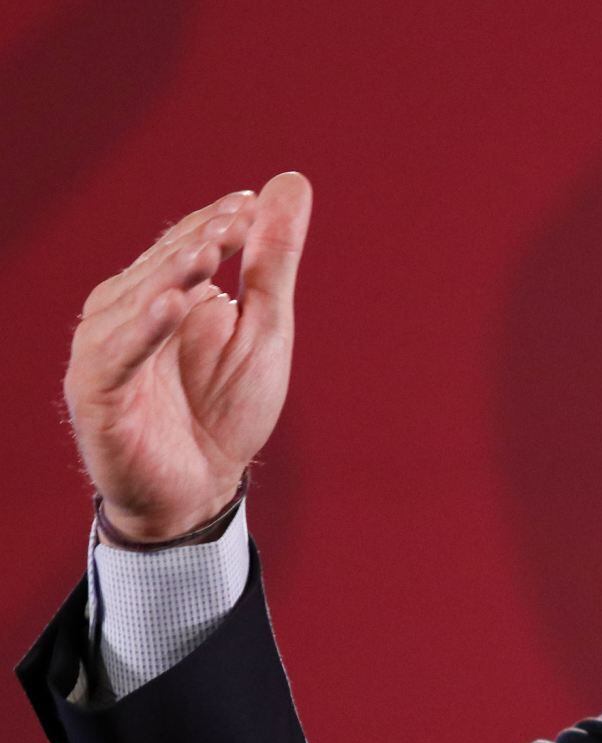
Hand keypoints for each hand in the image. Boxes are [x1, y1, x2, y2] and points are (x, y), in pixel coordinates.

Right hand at [65, 172, 312, 542]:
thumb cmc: (226, 408)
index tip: (251, 203)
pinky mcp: (97, 396)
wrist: (199, 489)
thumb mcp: (263, 327)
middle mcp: (124, 317)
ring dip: (170, 275)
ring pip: (133, 304)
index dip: (214, 223)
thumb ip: (272, 259)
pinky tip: (174, 306)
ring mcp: (106, 355)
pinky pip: (116, 357)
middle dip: (197, 242)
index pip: (183, 246)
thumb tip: (291, 180)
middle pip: (158, 269)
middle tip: (237, 220)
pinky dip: (143, 330)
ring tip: (208, 253)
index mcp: (159, 296)